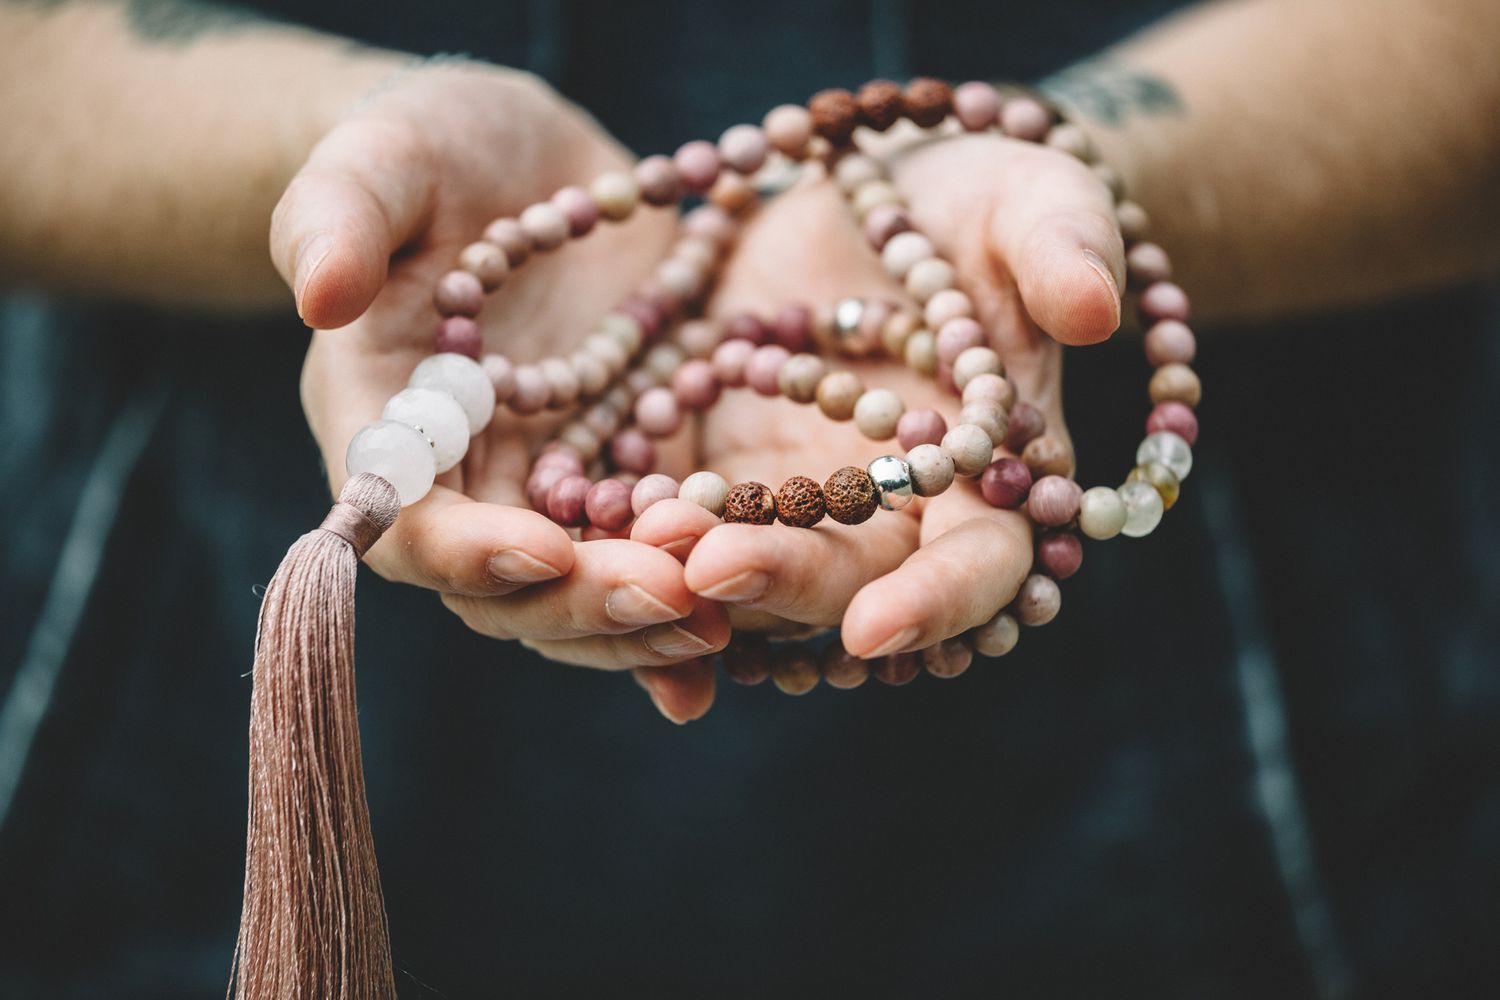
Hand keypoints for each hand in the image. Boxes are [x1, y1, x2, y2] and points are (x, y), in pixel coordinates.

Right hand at [275, 60, 729, 680]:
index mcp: (390, 427)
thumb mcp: (384, 157)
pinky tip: (755, 606)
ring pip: (590, 584)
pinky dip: (698, 580)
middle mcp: (470, 479)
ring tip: (722, 617)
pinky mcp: (632, 465)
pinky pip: (660, 542)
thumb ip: (339, 216)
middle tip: (670, 597)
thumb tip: (318, 293)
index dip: (468, 552)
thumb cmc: (428, 150)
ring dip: (651, 614)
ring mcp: (556, 481)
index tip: (542, 549)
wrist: (519, 161)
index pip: (409, 522)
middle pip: (509, 589)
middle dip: (584, 602)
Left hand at [630, 128, 1123, 716]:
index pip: (974, 567)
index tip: (872, 627)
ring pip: (744, 562)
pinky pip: (668, 511)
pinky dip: (628, 525)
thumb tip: (1094, 307)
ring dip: (689, 565)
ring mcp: (791, 497)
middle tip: (712, 567)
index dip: (931, 603)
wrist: (875, 192)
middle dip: (782, 582)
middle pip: (841, 580)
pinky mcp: (712, 463)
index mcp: (983, 481)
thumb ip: (1063, 248)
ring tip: (637, 533)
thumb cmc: (981, 200)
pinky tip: (580, 514)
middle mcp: (885, 514)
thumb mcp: (1031, 200)